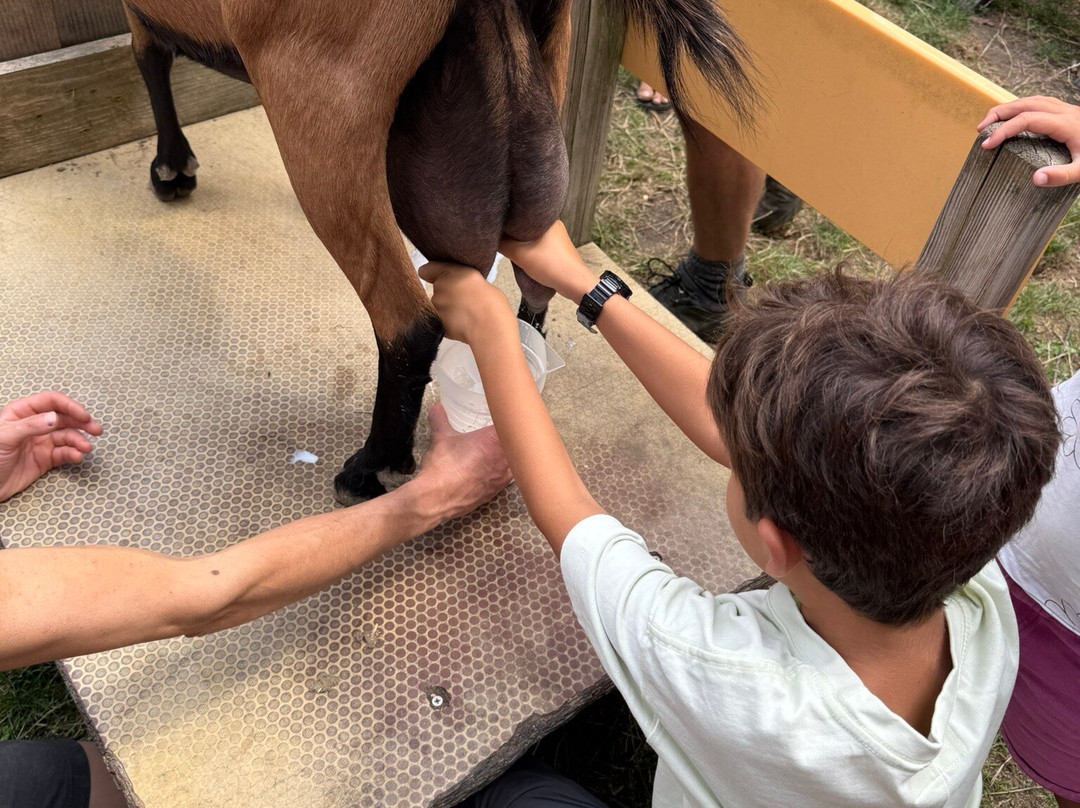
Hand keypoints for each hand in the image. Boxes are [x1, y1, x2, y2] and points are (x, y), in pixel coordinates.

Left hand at [0, 392, 102, 501]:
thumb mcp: (4, 437)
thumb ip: (30, 426)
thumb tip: (55, 418)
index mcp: (21, 413)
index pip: (51, 401)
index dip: (69, 406)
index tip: (83, 416)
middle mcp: (34, 425)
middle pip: (64, 418)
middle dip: (82, 423)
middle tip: (96, 430)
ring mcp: (41, 442)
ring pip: (67, 436)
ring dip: (79, 441)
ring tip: (85, 449)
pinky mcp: (46, 459)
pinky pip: (64, 453)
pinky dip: (73, 454)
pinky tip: (77, 457)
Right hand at [412, 404, 511, 519]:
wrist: (435, 498)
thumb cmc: (441, 469)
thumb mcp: (440, 437)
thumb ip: (439, 418)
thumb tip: (436, 408)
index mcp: (493, 440)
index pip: (512, 425)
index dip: (511, 420)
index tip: (507, 417)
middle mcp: (502, 459)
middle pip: (518, 444)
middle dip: (511, 438)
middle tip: (505, 433)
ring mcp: (501, 477)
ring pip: (515, 462)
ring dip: (510, 456)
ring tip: (499, 452)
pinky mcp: (496, 491)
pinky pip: (506, 478)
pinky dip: (503, 473)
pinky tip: (492, 470)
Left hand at [418, 261, 514, 343]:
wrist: (489, 326)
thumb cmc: (492, 304)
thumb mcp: (479, 280)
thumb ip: (463, 280)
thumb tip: (462, 286)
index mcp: (451, 271)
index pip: (427, 270)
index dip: (431, 274)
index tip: (435, 278)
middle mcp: (440, 286)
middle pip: (437, 289)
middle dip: (446, 294)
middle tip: (463, 300)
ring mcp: (436, 304)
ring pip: (438, 306)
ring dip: (447, 309)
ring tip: (465, 314)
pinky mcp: (436, 321)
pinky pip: (440, 320)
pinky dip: (448, 322)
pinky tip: (462, 324)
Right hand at [498, 222, 596, 302]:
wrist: (574, 283)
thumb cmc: (553, 267)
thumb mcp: (520, 255)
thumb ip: (503, 245)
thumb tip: (491, 239)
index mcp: (547, 219)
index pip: (522, 214)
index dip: (508, 222)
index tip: (498, 229)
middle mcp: (554, 225)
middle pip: (526, 227)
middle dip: (515, 235)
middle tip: (505, 243)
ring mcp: (557, 237)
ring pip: (533, 237)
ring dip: (523, 245)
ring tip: (516, 252)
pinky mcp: (558, 249)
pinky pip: (540, 246)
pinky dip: (531, 251)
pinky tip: (526, 258)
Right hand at [978, 96, 1079, 186]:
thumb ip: (1062, 175)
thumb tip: (1036, 179)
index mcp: (1066, 124)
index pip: (1026, 120)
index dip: (1004, 131)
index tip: (986, 146)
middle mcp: (1066, 112)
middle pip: (1025, 104)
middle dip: (1000, 113)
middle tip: (980, 129)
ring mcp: (1069, 110)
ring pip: (1033, 100)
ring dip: (1010, 108)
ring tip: (992, 121)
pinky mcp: (1071, 114)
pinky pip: (1042, 104)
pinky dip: (1024, 108)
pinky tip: (1018, 119)